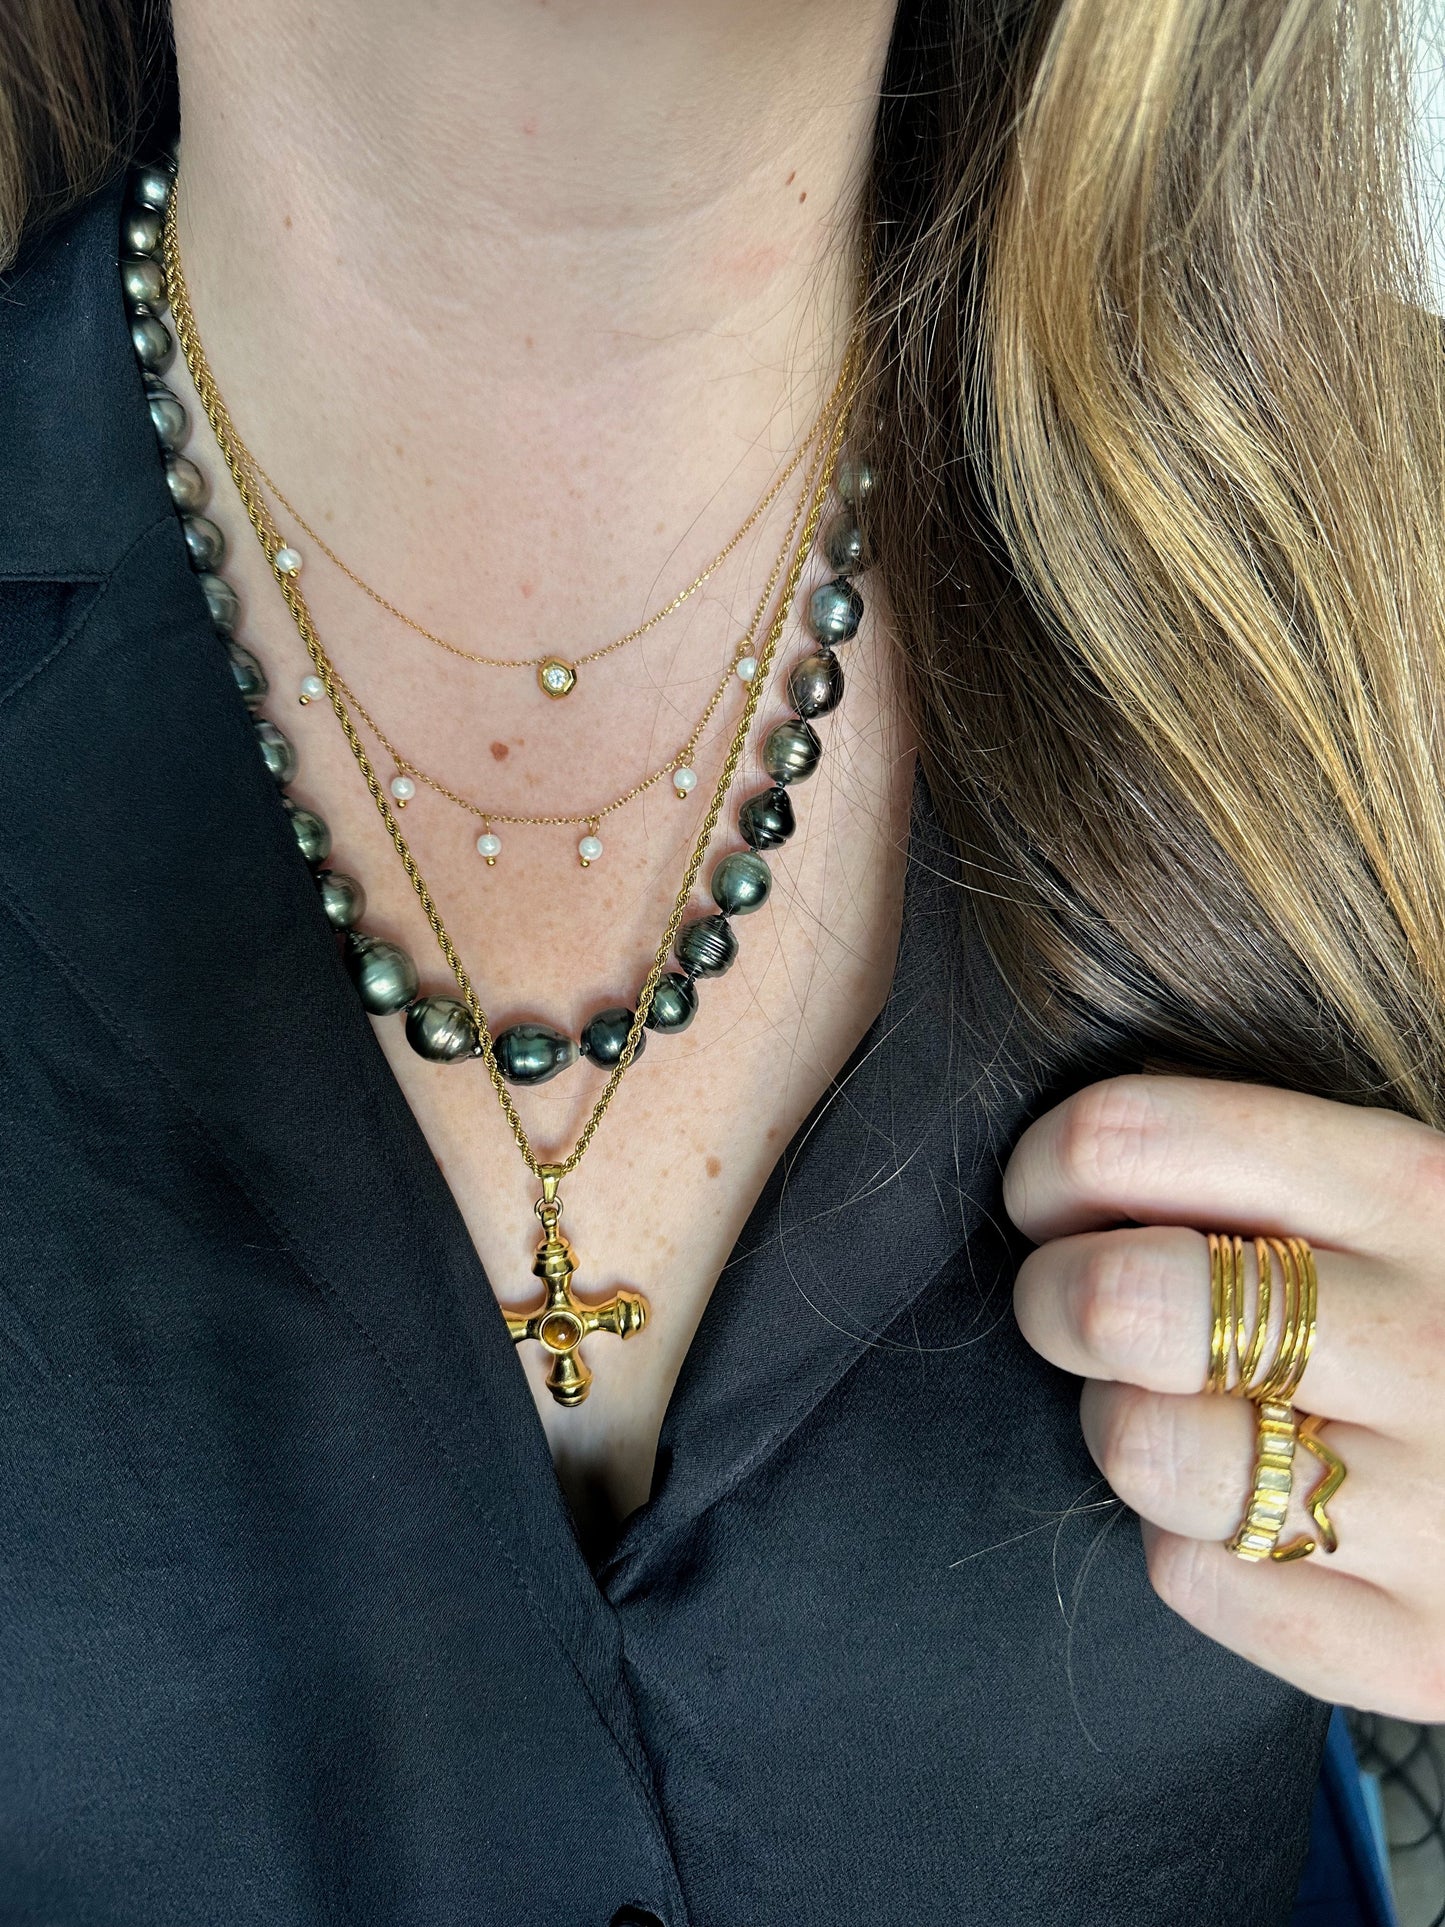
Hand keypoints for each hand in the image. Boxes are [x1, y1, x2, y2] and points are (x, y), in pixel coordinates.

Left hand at [1002, 1072, 1444, 1719]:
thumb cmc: (1443, 1321)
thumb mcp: (1397, 1204)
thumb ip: (1258, 1169)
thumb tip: (1075, 1162)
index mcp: (1412, 1189)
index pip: (1134, 1139)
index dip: (1051, 1170)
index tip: (1053, 1204)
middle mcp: (1426, 1338)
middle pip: (1119, 1299)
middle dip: (1057, 1299)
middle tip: (1080, 1312)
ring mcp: (1429, 1502)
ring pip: (1141, 1446)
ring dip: (1128, 1427)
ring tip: (1189, 1414)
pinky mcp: (1409, 1645)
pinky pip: (1191, 1575)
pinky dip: (1194, 1544)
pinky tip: (1255, 1512)